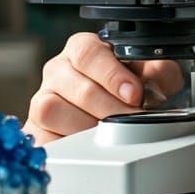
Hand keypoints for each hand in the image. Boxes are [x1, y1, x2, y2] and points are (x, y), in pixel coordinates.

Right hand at [23, 32, 183, 145]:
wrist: (113, 114)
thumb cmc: (128, 88)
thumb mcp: (150, 74)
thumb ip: (158, 70)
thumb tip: (156, 76)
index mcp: (82, 49)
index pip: (88, 53)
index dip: (112, 75)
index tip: (134, 93)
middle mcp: (58, 70)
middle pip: (76, 86)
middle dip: (110, 107)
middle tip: (132, 119)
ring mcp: (42, 99)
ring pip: (53, 110)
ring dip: (87, 126)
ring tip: (111, 133)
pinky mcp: (36, 130)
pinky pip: (43, 137)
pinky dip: (67, 144)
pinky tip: (88, 144)